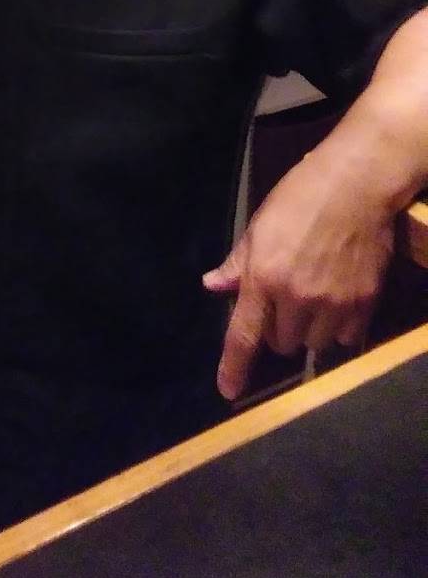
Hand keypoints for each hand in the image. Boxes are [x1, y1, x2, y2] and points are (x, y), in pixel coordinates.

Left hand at [203, 148, 393, 400]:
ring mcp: (333, 304)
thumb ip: (237, 263)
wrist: (357, 185)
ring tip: (312, 297)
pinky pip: (346, 339)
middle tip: (283, 298)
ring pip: (313, 345)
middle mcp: (297, 297)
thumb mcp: (259, 225)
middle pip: (280, 343)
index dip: (234, 368)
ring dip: (308, 330)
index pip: (244, 335)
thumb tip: (212, 286)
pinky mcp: (364, 304)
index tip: (228, 392)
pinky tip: (337, 301)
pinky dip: (339, 328)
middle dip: (277, 328)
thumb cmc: (300, 197)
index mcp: (264, 277)